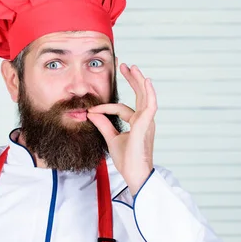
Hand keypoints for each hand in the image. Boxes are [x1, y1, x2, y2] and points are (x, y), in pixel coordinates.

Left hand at [86, 63, 156, 194]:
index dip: (105, 107)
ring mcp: (147, 123)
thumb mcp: (111, 139)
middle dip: (132, 80)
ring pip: (145, 97)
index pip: (122, 108)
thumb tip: (92, 113)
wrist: (134, 175)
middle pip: (139, 95)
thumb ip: (104, 125)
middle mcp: (144, 121)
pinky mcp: (146, 126)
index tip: (91, 109)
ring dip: (139, 81)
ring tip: (133, 68)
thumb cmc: (127, 160)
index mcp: (137, 123)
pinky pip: (149, 106)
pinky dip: (149, 93)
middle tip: (125, 66)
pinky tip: (146, 81)